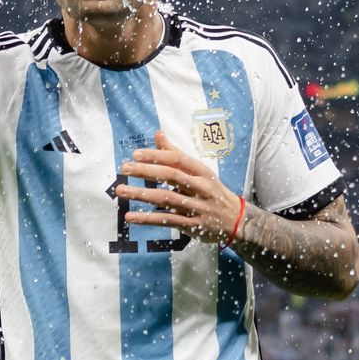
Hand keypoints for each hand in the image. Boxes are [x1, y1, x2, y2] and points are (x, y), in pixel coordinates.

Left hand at [118, 131, 242, 243]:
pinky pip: (166, 220)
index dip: (157, 156)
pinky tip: (130, 217)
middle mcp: (201, 188)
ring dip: (142, 194)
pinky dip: (147, 219)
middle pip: (171, 176)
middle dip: (146, 171)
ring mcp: (197, 207)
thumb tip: (158, 134)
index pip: (178, 159)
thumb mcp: (200, 172)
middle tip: (125, 168)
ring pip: (166, 199)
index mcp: (202, 172)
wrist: (237, 220)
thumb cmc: (213, 192)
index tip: (136, 154)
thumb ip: (176, 154)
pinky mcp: (192, 225)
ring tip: (121, 190)